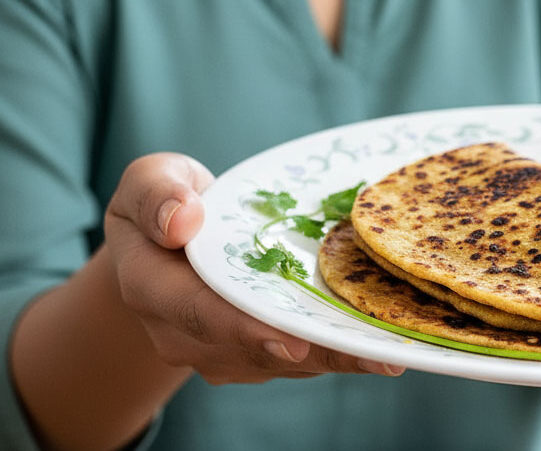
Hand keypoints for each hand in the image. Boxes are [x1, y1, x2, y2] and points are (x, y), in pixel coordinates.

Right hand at [104, 153, 404, 383]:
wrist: (169, 242)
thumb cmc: (168, 200)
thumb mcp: (151, 178)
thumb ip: (157, 193)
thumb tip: (182, 219)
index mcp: (151, 287)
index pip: (198, 311)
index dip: (245, 327)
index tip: (289, 339)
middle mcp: (183, 333)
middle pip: (254, 347)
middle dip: (314, 351)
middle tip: (371, 354)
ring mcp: (220, 350)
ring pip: (284, 361)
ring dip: (337, 358)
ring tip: (389, 353)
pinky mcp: (254, 354)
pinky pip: (300, 357)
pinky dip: (340, 353)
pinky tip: (384, 348)